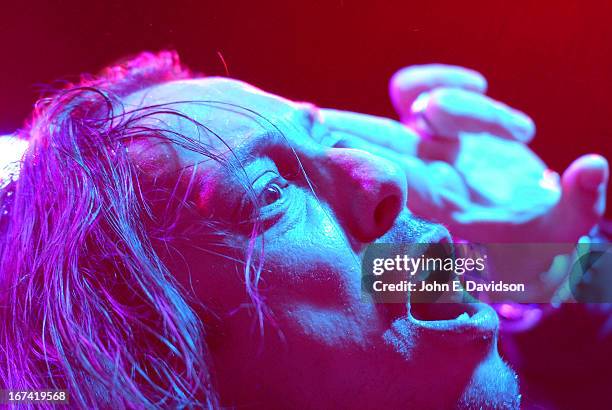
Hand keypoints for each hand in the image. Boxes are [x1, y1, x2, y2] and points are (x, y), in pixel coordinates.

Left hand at [315, 64, 607, 244]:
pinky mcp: (442, 128)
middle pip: (369, 144)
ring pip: (415, 106)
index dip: (355, 163)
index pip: (385, 181)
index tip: (322, 144)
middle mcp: (424, 175)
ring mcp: (430, 148)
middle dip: (340, 130)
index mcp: (438, 207)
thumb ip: (579, 203)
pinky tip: (480, 84)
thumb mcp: (560, 234)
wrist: (533, 232)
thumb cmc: (542, 244)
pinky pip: (421, 93)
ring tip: (523, 132)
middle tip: (310, 117)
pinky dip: (446, 81)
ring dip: (467, 108)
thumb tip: (595, 167)